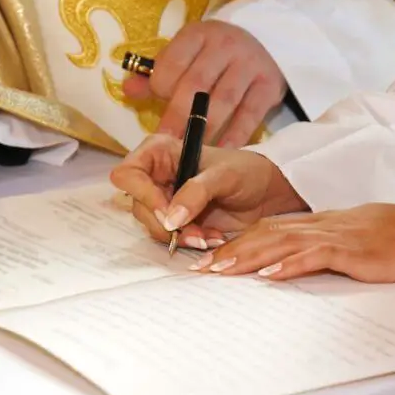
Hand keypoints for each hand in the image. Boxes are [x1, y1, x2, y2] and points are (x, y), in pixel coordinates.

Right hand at [109, 133, 306, 249]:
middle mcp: (155, 176)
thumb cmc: (247, 172)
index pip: (127, 174)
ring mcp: (164, 200)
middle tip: (194, 232)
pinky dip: (188, 241)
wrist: (267, 194)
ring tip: (209, 236)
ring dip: (179, 236)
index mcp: (159, 153)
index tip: (168, 214)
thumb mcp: (224, 176)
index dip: (142, 195)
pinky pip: (169, 237)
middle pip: (138, 206)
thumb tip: (170, 219)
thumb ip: (196, 192)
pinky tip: (211, 237)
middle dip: (165, 224)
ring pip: (152, 225)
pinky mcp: (175, 221)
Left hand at [122, 20, 285, 147]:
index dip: (161, 89)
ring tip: (190, 154)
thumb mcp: (187, 54)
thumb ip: (157, 73)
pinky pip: (250, 115)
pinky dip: (235, 136)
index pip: (172, 63)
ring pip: (223, 101)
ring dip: (204, 130)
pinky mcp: (269, 85)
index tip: (157, 108)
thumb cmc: (215, 56)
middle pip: (196, 85)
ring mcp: (250, 64)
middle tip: (166, 144)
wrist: (267, 46)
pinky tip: (222, 153)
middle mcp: (225, 46)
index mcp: (198, 34)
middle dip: (178, 118)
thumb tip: (128, 90)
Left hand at [188, 198, 394, 282]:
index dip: (238, 243)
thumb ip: (329, 250)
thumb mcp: (359, 242)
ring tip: (219, 271)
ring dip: (247, 257)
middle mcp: (324, 225)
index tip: (212, 259)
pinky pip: (316, 255)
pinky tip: (268, 273)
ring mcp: (339, 235)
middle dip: (230, 251)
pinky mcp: (355, 251)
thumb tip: (300, 264)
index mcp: (323, 223)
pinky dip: (289, 264)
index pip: (271, 230)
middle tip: (199, 269)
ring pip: (282, 242)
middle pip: (266, 233)